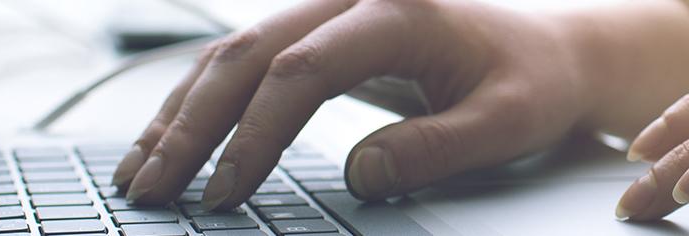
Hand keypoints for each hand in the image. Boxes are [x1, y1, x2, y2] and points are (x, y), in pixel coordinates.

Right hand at [113, 0, 596, 209]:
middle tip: (154, 192)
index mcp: (399, 11)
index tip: (227, 192)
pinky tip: (166, 144)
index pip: (305, 71)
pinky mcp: (317, 32)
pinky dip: (199, 105)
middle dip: (192, 128)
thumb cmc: (531, 83)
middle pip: (248, 56)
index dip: (257, 133)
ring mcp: (328, 9)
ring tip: (139, 177)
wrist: (549, 51)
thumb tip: (362, 174)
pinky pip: (242, 63)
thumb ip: (438, 148)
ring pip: (231, 55)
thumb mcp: (507, 124)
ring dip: (179, 117)